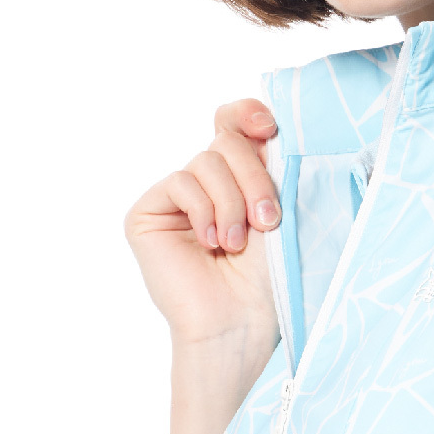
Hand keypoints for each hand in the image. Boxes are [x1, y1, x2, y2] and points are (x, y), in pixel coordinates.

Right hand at [123, 98, 281, 344]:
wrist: (243, 319)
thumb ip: (273, 161)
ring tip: (237, 244)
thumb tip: (269, 120)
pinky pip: (180, 181)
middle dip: (255, 178)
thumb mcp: (284, 207)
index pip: (236, 122)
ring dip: (232, 202)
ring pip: (207, 160)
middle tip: (268, 221)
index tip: (270, 127)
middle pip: (228, 141)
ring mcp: (177, 196)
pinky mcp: (149, 212)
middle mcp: (209, 182)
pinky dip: (204, 211)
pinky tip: (210, 243)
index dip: (248, 113)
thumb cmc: (272, 274)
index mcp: (242, 175)